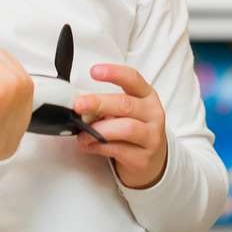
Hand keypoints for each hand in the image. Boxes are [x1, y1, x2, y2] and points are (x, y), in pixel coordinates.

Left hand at [73, 65, 167, 189]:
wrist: (152, 161)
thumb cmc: (134, 131)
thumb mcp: (127, 112)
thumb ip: (108, 106)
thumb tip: (81, 105)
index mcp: (147, 96)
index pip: (133, 79)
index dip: (114, 73)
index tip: (94, 71)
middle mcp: (152, 114)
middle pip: (126, 104)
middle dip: (99, 103)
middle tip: (79, 105)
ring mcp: (151, 137)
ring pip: (125, 128)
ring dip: (98, 130)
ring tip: (82, 134)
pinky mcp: (143, 158)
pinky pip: (118, 150)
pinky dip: (98, 147)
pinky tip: (88, 145)